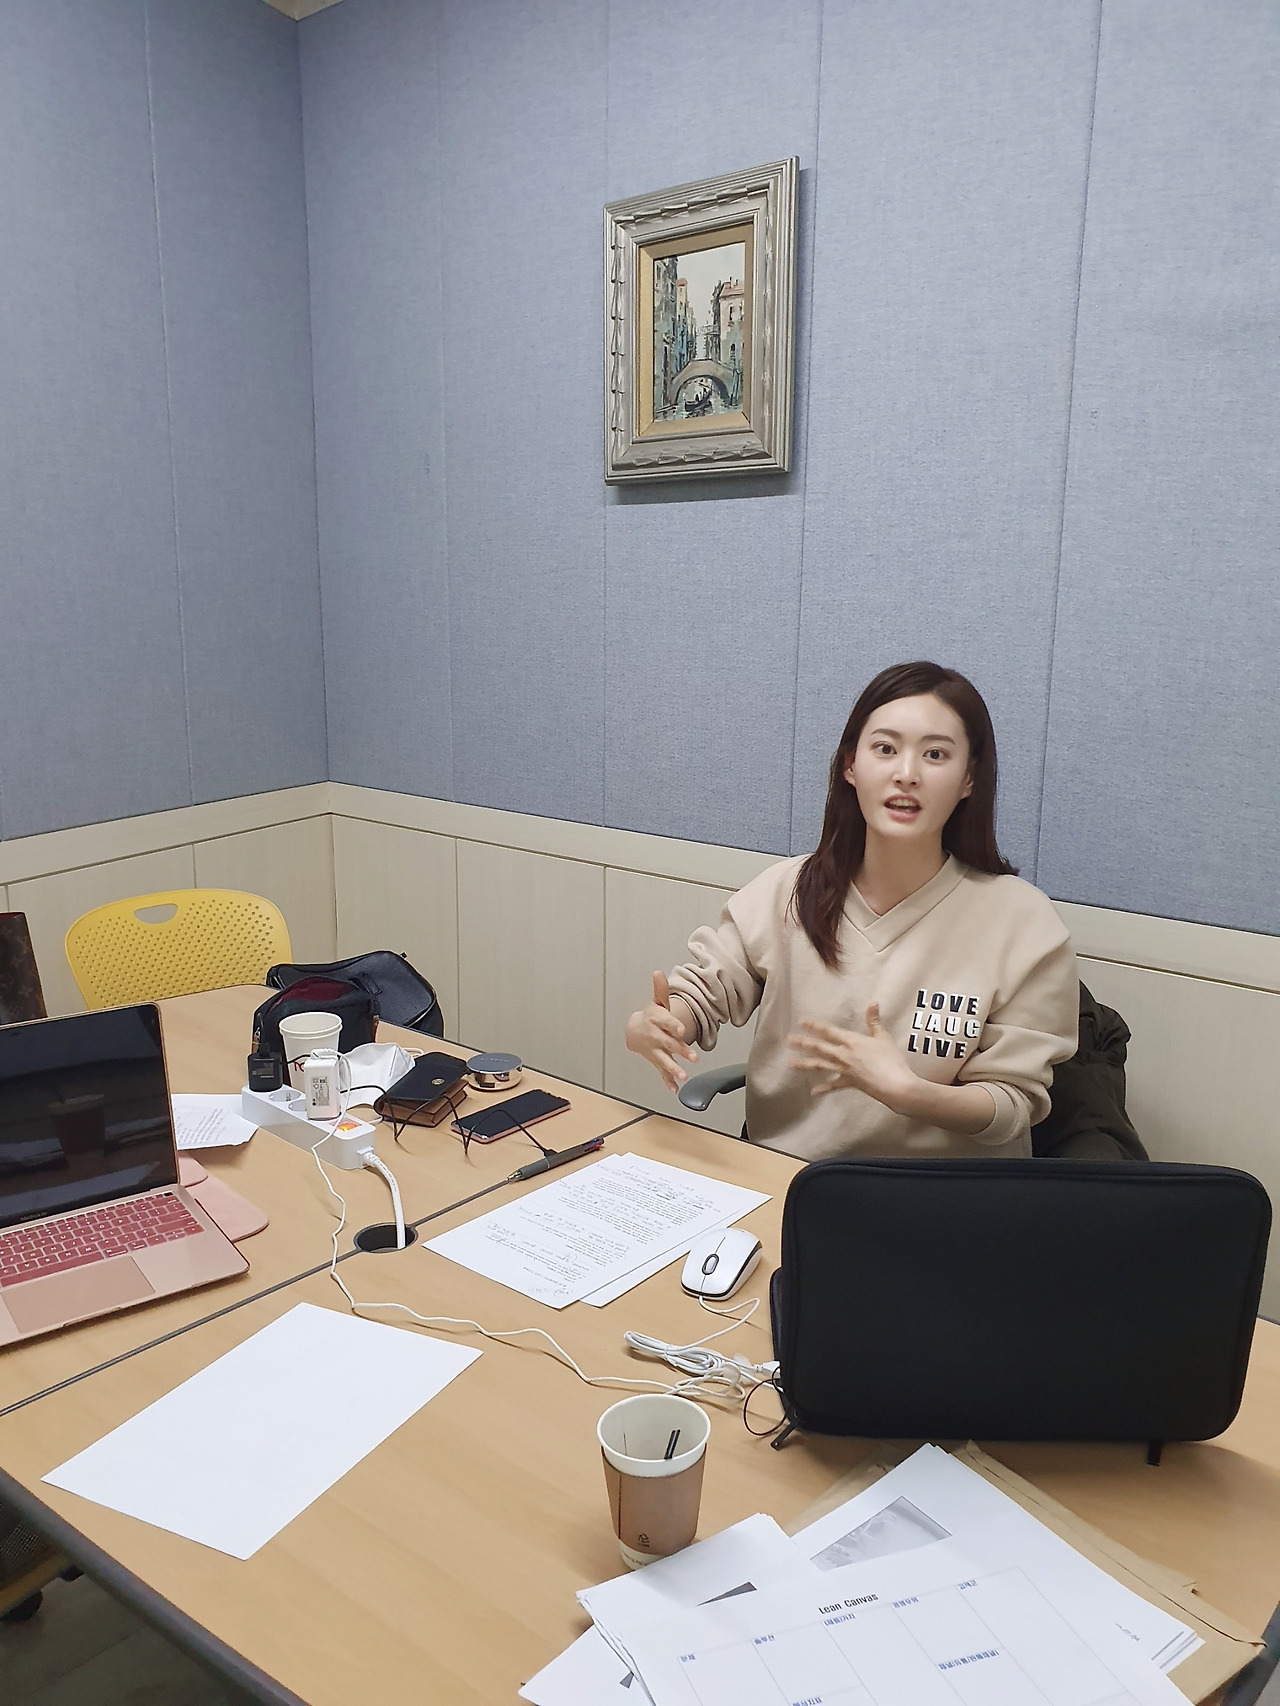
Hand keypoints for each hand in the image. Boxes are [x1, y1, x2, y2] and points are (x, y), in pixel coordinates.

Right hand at [625, 971, 697, 1092]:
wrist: (634, 1031)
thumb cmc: (650, 1016)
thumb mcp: (657, 1003)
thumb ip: (660, 990)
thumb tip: (658, 973)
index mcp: (657, 1021)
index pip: (667, 1023)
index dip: (675, 1026)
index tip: (683, 1030)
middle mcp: (656, 1037)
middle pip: (669, 1044)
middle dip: (681, 1051)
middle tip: (693, 1057)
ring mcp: (656, 1051)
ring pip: (665, 1061)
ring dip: (674, 1069)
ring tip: (684, 1076)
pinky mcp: (657, 1061)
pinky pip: (662, 1072)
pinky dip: (667, 1081)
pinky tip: (674, 1089)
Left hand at [788, 1004, 917, 1112]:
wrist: (895, 1084)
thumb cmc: (891, 1060)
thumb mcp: (883, 1038)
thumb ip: (874, 1021)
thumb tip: (873, 1004)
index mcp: (851, 1041)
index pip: (829, 1031)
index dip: (814, 1026)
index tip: (802, 1022)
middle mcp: (843, 1055)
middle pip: (819, 1047)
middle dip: (803, 1043)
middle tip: (789, 1041)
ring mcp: (844, 1070)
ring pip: (820, 1066)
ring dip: (805, 1064)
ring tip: (791, 1063)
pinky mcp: (849, 1084)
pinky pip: (833, 1086)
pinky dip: (823, 1089)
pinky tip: (813, 1092)